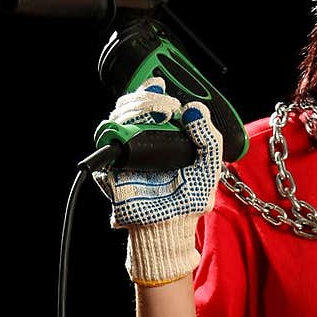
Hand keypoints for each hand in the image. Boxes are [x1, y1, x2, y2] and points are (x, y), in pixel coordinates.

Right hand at [93, 79, 222, 226]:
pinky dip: (117, 130)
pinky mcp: (112, 163)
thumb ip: (209, 139)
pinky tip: (134, 131)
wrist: (169, 226)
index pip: (155, 103)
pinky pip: (107, 139)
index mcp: (166, 137)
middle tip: (166, 106)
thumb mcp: (209, 167)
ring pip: (120, 115)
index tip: (165, 90)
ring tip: (155, 116)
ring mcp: (127, 150)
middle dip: (148, 97)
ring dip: (134, 108)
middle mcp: (145, 140)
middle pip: (135, 103)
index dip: (156, 90)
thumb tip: (194, 110)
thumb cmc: (188, 200)